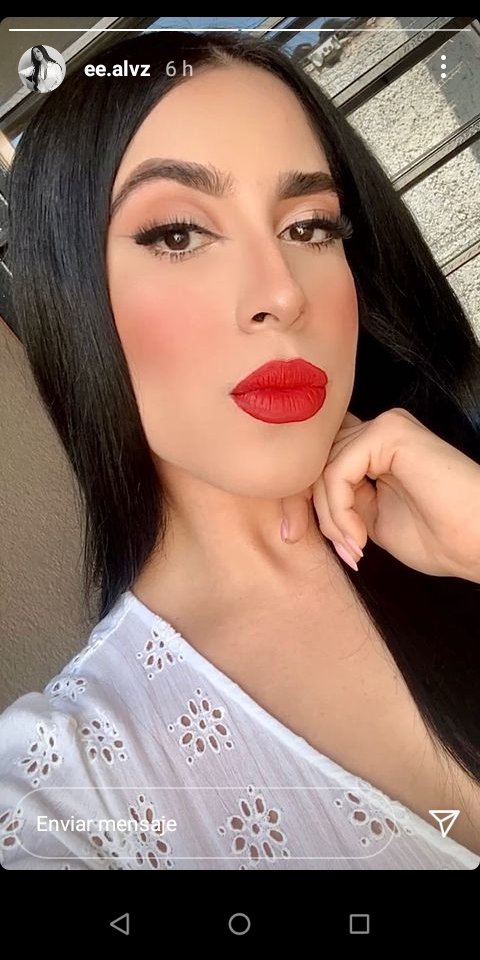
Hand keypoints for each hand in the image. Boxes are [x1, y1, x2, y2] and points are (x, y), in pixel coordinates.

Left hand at [280, 407, 479, 581]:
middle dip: (306, 509)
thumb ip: (338, 501)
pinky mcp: (390, 432)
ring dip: (329, 517)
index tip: (293, 538)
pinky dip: (339, 510)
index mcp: (374, 447)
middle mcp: (378, 429)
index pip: (316, 459)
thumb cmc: (438, 537)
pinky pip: (338, 471)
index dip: (298, 498)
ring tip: (355, 548)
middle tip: (336, 550)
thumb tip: (296, 500)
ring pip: (322, 468)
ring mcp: (385, 426)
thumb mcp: (369, 520)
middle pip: (312, 460)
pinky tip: (359, 536)